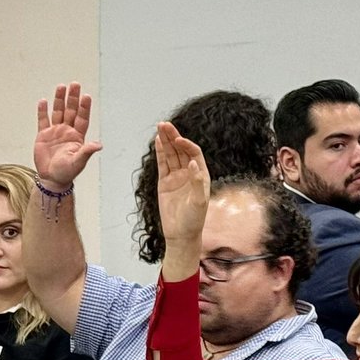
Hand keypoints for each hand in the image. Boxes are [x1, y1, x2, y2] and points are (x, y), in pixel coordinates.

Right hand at [33, 82, 102, 189]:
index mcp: (77, 137)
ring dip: (59, 100)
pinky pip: (43, 120)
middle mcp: (67, 131)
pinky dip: (43, 111)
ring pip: (58, 112)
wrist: (52, 179)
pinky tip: (43, 101)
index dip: (84, 108)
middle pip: (71, 111)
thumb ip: (87, 151)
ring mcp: (55, 132)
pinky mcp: (43, 135)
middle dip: (73, 98)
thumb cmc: (67, 172)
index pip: (82, 119)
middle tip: (75, 84)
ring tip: (61, 87)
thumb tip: (99, 145)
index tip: (86, 96)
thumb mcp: (78, 162)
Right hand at [155, 121, 209, 247]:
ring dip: (165, 141)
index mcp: (201, 175)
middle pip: (181, 150)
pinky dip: (160, 153)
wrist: (181, 234)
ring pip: (170, 155)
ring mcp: (176, 177)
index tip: (178, 140)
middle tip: (165, 124)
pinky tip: (157, 141)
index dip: (186, 145)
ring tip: (160, 127)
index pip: (194, 153)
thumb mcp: (199, 202)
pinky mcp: (165, 183)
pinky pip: (162, 164)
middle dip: (173, 137)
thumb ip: (197, 182)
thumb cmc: (193, 220)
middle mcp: (189, 173)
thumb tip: (194, 164)